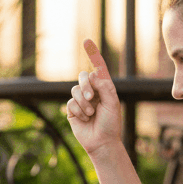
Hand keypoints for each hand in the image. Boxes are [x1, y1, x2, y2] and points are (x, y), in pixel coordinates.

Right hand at [63, 39, 122, 154]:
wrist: (102, 143)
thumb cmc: (111, 124)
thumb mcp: (112, 104)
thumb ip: (105, 87)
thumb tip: (94, 74)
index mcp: (104, 88)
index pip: (98, 68)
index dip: (92, 54)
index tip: (86, 41)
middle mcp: (92, 91)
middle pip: (83, 77)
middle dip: (85, 86)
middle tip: (91, 98)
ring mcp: (81, 100)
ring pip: (75, 90)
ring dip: (83, 103)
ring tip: (90, 114)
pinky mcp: (72, 110)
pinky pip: (70, 102)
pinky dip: (78, 110)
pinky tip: (84, 119)